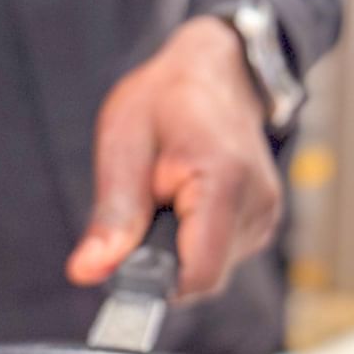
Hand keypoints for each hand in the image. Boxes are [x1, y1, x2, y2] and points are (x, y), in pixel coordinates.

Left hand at [67, 17, 281, 300]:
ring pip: (211, 272)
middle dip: (162, 262)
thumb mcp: (123, 143)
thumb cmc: (166, 100)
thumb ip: (112, 216)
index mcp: (224, 179)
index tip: (125, 262)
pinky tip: (186, 206)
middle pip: (203, 278)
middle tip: (144, 212)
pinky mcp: (263, 224)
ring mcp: (265, 216)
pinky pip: (220, 258)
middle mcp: (256, 203)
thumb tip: (88, 272)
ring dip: (177, 252)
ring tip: (167, 199)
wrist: (217, 72)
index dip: (155, 282)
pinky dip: (193, 243)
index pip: (197, 274)